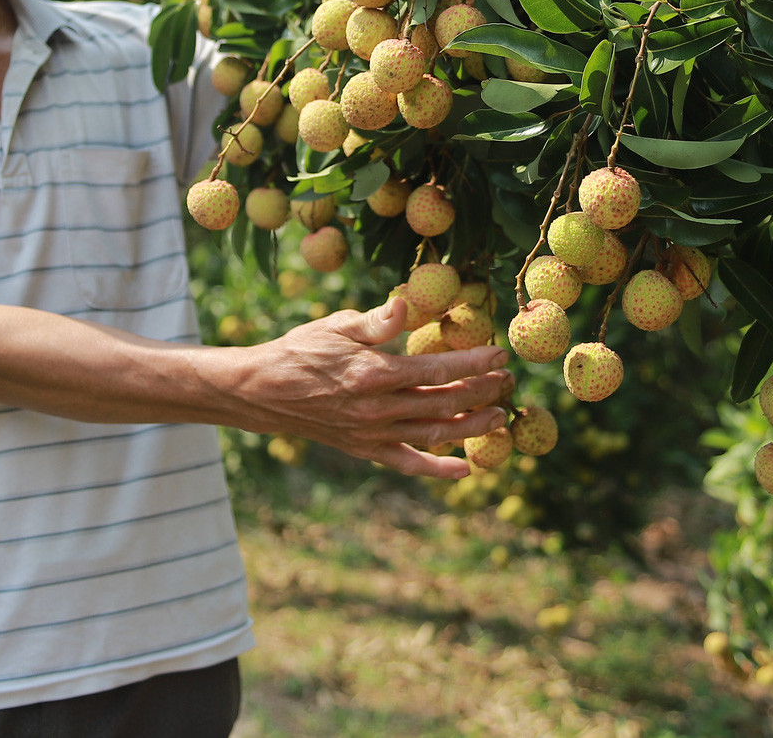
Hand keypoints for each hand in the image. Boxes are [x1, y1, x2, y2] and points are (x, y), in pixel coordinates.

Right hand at [225, 293, 514, 478]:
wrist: (264, 391)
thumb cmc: (302, 350)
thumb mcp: (337, 325)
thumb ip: (377, 320)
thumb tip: (405, 303)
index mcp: (376, 374)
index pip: (439, 370)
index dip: (474, 363)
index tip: (499, 355)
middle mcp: (380, 409)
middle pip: (445, 403)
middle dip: (483, 391)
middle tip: (508, 381)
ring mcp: (374, 434)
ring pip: (435, 434)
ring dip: (472, 426)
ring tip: (500, 415)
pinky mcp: (366, 450)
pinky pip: (408, 464)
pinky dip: (438, 469)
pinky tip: (465, 470)